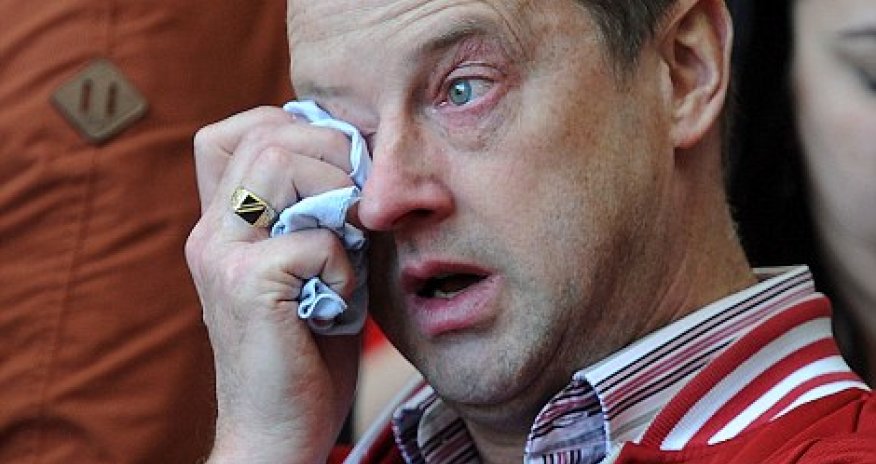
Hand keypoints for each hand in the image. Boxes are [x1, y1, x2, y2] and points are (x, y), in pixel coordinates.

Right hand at [186, 107, 360, 462]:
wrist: (276, 431)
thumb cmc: (305, 350)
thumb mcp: (311, 267)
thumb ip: (317, 215)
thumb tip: (359, 159)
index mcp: (224, 222)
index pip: (238, 130)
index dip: (296, 128)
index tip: (342, 166)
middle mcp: (212, 230)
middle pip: (267, 135)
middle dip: (333, 154)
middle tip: (359, 207)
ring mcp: (222, 255)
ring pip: (280, 162)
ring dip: (337, 196)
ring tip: (348, 247)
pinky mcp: (246, 286)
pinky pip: (312, 236)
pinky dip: (343, 261)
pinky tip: (339, 297)